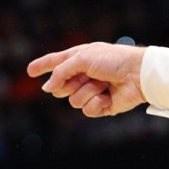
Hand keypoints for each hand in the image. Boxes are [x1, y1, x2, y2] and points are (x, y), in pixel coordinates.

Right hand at [27, 42, 147, 116]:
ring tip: (103, 84)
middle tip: (86, 76)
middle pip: (61, 87)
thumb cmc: (113, 60)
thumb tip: (47, 89)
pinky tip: (108, 96)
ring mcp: (93, 91)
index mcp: (80, 59)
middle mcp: (85, 75)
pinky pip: (87, 110)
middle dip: (70, 83)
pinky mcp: (102, 106)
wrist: (138, 74)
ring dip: (87, 91)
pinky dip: (96, 103)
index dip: (43, 66)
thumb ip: (61, 72)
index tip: (30, 71)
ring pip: (73, 100)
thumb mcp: (82, 58)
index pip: (56, 62)